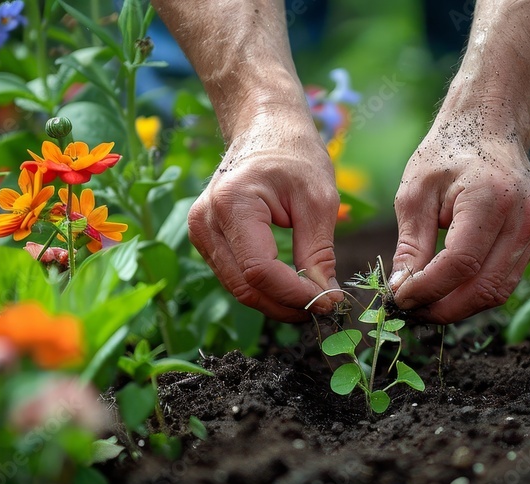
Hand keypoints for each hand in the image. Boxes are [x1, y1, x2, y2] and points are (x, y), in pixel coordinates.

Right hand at [188, 109, 342, 321]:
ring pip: (238, 287)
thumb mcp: (318, 201)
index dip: (294, 295)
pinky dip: (264, 288)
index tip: (329, 303)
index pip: (259, 270)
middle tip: (325, 310)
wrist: (265, 128)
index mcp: (232, 203)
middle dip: (286, 305)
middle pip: (244, 286)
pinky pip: (235, 276)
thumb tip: (325, 299)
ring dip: (276, 302)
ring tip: (313, 302)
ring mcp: (200, 231)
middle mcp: (205, 221)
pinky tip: (292, 289)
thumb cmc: (295, 155)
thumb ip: (318, 253)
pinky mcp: (206, 238)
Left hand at [389, 110, 529, 322]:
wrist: (489, 128)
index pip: (461, 264)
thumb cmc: (446, 155)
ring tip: (426, 304)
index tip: (399, 299)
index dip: (428, 289)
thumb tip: (402, 292)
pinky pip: (506, 278)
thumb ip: (411, 245)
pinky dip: (475, 291)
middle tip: (411, 311)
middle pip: (485, 287)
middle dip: (444, 308)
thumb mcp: (415, 193)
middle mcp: (524, 217)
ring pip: (498, 291)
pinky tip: (449, 287)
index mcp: (490, 198)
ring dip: (459, 306)